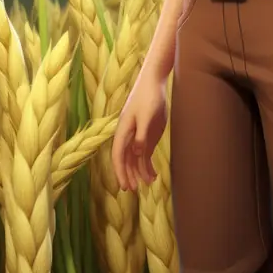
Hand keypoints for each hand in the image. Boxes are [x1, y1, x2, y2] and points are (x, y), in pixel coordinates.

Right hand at [111, 71, 168, 190]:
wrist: (154, 82)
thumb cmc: (149, 97)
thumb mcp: (147, 116)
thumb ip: (141, 135)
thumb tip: (136, 153)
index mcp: (123, 130)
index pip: (118, 155)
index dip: (120, 171)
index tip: (124, 185)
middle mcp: (128, 135)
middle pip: (125, 159)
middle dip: (128, 174)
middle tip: (133, 190)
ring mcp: (138, 135)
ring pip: (135, 158)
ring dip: (140, 171)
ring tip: (148, 184)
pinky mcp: (147, 134)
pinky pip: (145, 153)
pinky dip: (147, 165)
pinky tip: (153, 174)